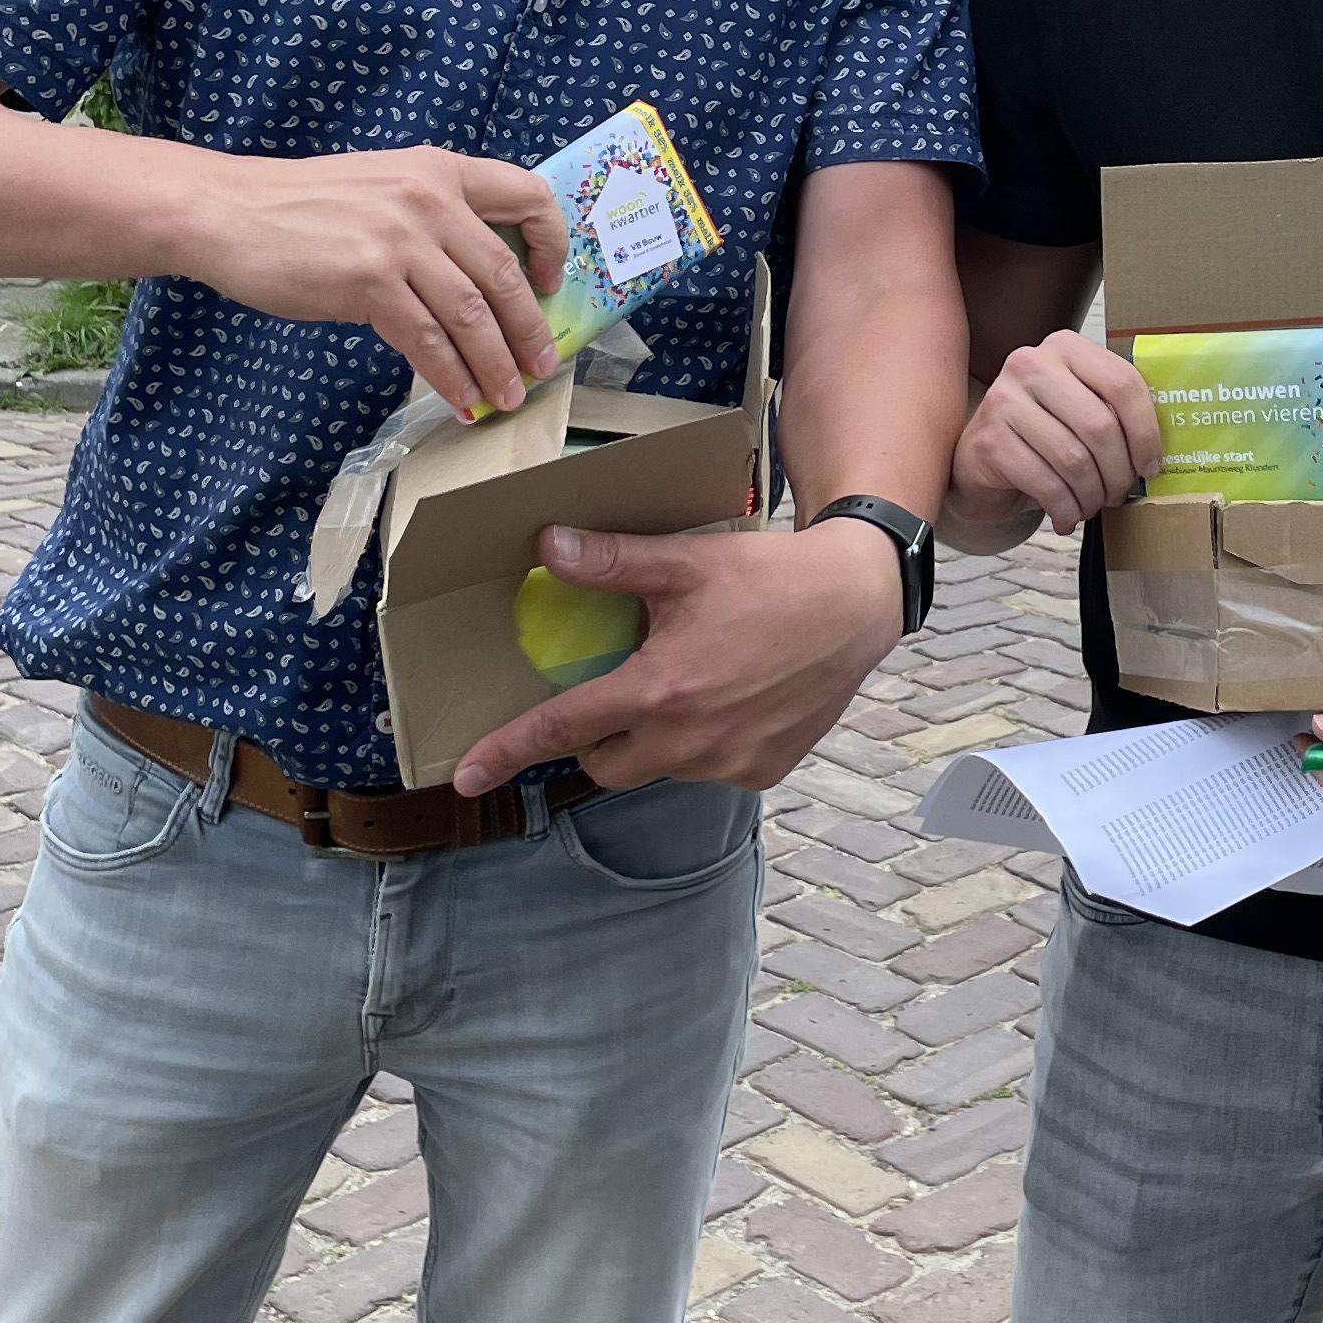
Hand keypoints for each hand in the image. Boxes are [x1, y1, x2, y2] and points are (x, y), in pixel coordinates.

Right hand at [186, 145, 567, 414]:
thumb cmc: (301, 206)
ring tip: (505, 397)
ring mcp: (399, 239)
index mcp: (438, 170)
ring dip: (495, 365)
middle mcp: (428, 198)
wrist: (228, 212)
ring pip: (471, 315)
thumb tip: (477, 281)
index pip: (527, 194)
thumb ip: (431, 217)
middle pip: (503, 274)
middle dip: (529, 330)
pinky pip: (427, 340)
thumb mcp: (382, 187)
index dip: (551, 243)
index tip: (550, 282)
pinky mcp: (369, 280)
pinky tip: (461, 398)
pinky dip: (450, 377)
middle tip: (541, 367)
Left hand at [450, 517, 905, 796]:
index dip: (507, 751)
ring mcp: (728, 764)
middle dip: (595, 739)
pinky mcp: (763, 772)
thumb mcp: (685, 562)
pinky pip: (709, 770)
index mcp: (658, 691)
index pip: (562, 729)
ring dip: (654, 738)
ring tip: (690, 683)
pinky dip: (704, 744)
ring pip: (658, 768)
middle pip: (605, 764)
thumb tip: (545, 545)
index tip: (465, 777)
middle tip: (617, 690)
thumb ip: (611, 562)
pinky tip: (732, 697)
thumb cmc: (768, 577)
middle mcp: (689, 740)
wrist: (857, 602)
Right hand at [948, 331, 1161, 542]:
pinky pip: (1046, 483)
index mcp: (1065, 347)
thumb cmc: (1043, 436)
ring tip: (1094, 506)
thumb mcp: (1080, 410)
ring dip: (1092, 495)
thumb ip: (1115, 412)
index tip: (1151, 466)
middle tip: (1121, 494)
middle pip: (1100, 425)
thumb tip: (1160, 452)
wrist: (982, 462)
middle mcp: (1031, 364)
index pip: (1122, 383)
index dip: (1146, 432)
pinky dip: (1065, 508)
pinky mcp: (989, 440)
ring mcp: (1004, 400)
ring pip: (1074, 459)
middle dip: (1119, 472)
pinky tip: (1067, 516)